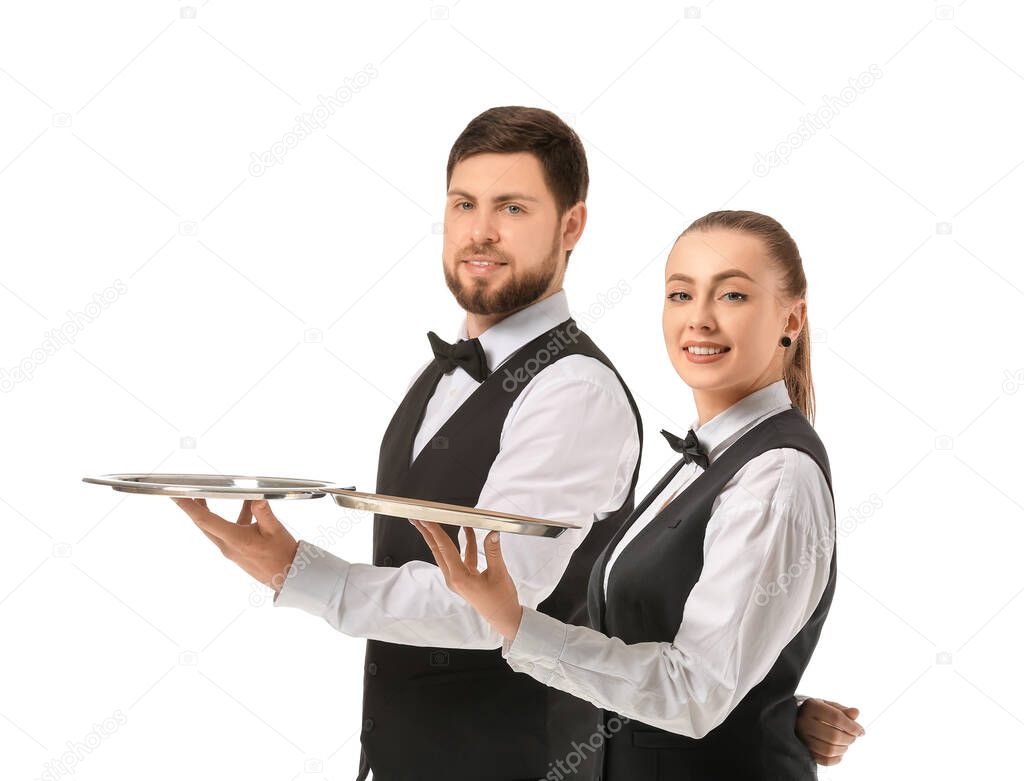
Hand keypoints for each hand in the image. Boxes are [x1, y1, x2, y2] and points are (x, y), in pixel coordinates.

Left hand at [171, 498, 298, 593]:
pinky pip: (229, 532)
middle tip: (188, 494)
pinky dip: (234, 519)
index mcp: (235, 540)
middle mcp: (229, 546)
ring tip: (213, 496)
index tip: (177, 497)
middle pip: (205, 525)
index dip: (189, 507)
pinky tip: (248, 508)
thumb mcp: (275, 530)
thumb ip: (263, 512)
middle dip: (195, 508)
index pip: (205, 521)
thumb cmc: (282, 555)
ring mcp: (232, 550)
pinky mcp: (238, 552)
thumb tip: (255, 498)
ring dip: (213, 513)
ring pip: (216, 528)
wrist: (288, 576)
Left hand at [411, 519, 523, 639]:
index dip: (435, 531)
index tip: (425, 519)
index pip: (444, 548)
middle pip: (437, 550)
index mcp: (459, 577)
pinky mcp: (465, 577)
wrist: (504, 617)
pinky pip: (461, 557)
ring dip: (442, 537)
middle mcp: (454, 578)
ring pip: (447, 553)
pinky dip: (464, 544)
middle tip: (418, 518)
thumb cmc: (501, 600)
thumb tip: (492, 532)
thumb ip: (494, 551)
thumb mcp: (499, 573)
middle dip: (427, 533)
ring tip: (434, 521)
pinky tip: (467, 531)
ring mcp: (458, 578)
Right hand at [795, 697, 864, 765]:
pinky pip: (824, 760)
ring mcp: (802, 738)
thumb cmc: (816, 712)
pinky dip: (836, 758)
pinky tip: (839, 752)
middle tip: (853, 737)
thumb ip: (843, 710)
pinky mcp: (804, 750)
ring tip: (846, 743)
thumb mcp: (828, 706)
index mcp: (811, 707)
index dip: (852, 726)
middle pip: (833, 736)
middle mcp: (803, 722)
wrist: (796, 719)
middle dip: (849, 739)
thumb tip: (856, 712)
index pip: (836, 718)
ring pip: (829, 750)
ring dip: (843, 749)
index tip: (861, 731)